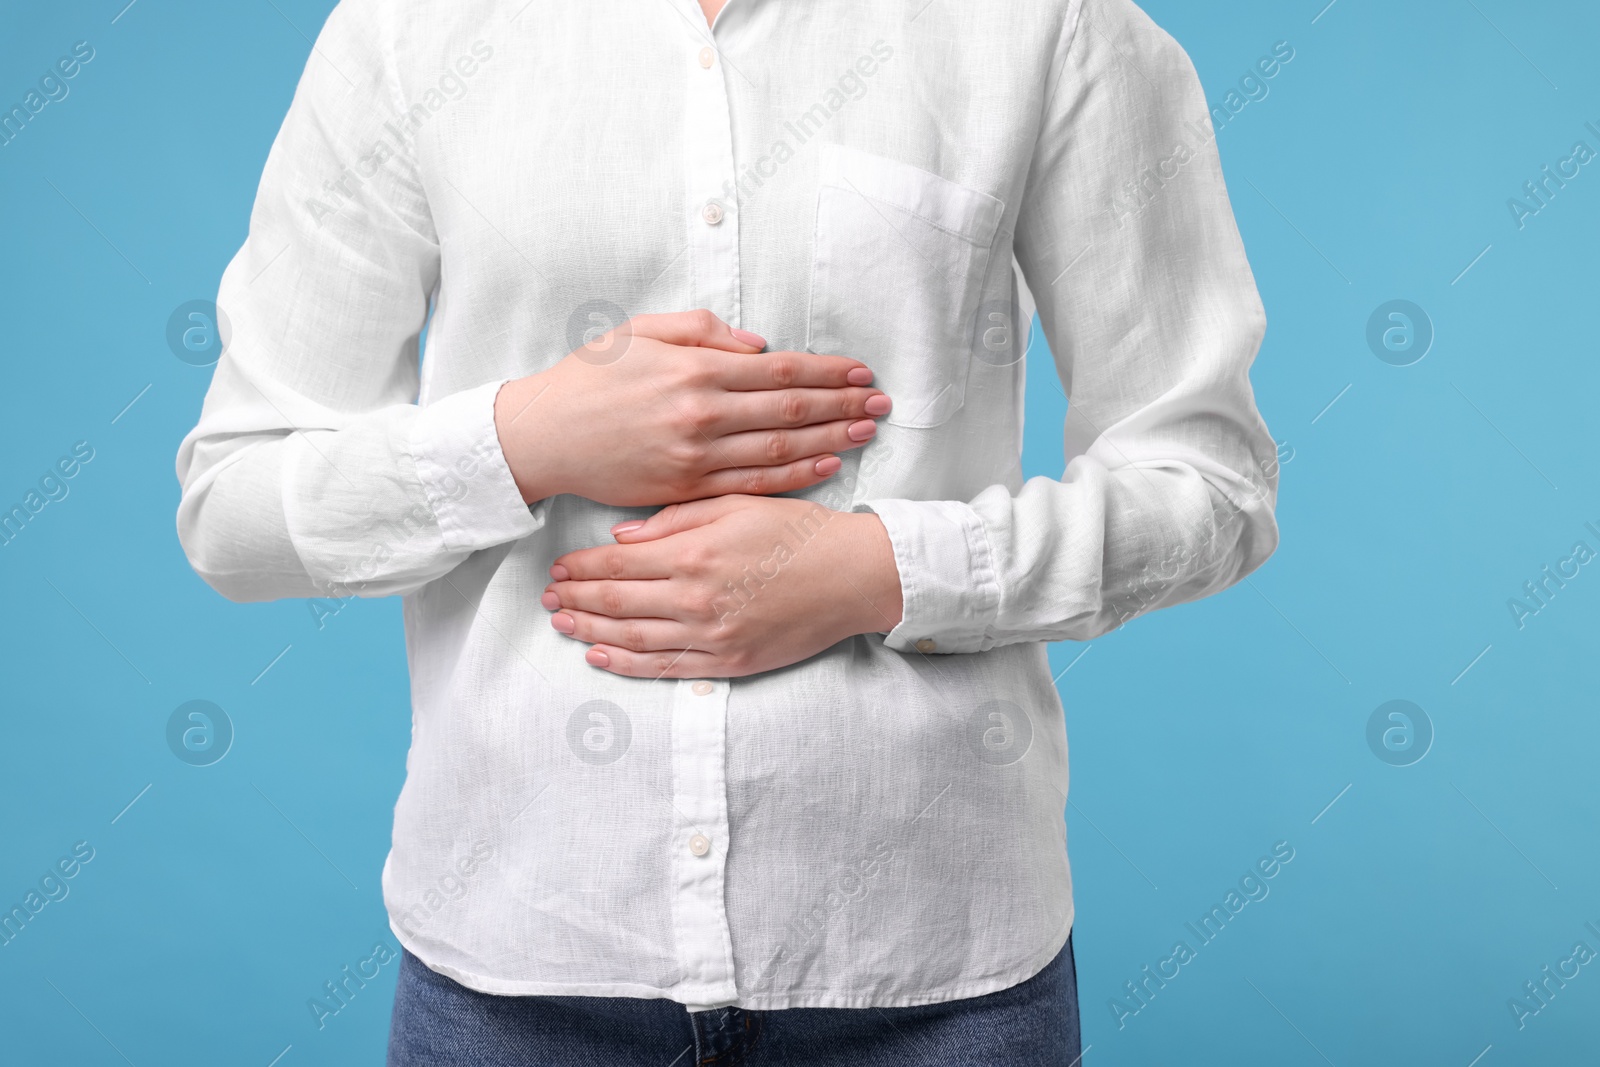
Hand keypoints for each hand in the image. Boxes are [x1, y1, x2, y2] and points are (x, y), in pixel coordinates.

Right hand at [494, 310, 890, 506]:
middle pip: (793, 409)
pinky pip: (753, 483)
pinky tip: (825, 466)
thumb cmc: (589, 378)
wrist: (543, 436)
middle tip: (882, 405)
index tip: (862, 373)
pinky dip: (794, 475)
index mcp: (695, 369)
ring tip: (866, 433)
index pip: (782, 370)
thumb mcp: (640, 332)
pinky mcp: (686, 489)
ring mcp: (696, 456)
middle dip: (844, 405)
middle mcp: (703, 413)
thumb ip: (702, 330)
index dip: (829, 372)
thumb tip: (759, 345)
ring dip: (831, 440)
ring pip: (781, 449)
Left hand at [540, 495, 904, 677]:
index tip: (558, 567)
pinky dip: (625, 665)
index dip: (582, 569)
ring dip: (589, 634)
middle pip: (615, 604)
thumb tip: (621, 538)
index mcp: (695, 552)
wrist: (853, 576)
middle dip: (575, 600)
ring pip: (631, 640)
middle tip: (548, 597)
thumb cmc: (798, 532)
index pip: (618, 565)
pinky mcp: (727, 663)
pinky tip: (600, 658)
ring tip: (562, 625)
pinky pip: (664, 668)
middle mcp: (696, 598)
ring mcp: (710, 636)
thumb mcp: (737, 504)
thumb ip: (675, 519)